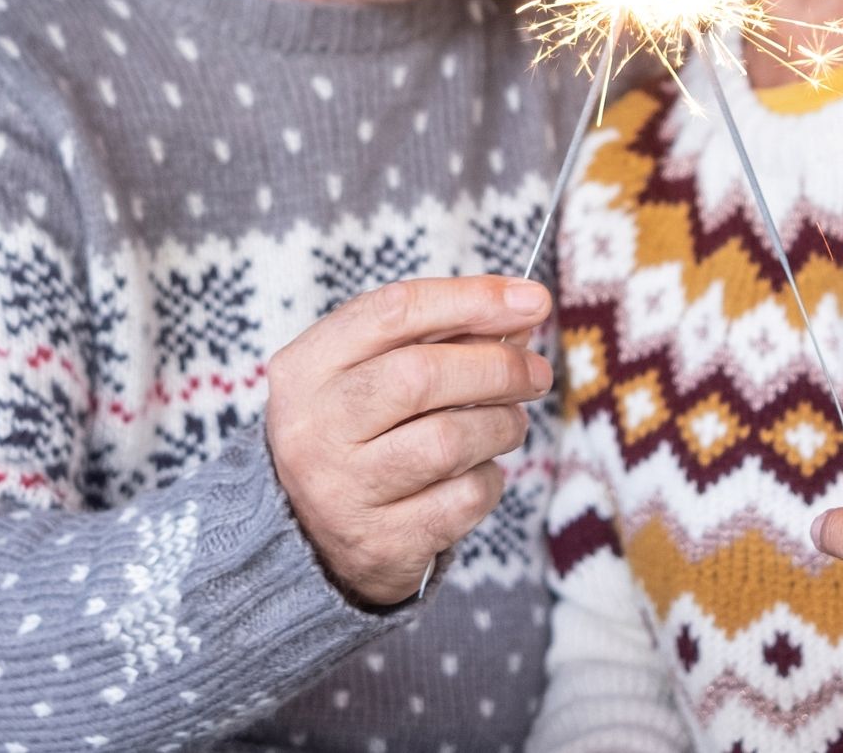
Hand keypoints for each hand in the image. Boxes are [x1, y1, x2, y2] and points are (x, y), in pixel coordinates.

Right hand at [265, 275, 551, 605]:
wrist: (311, 534)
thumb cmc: (358, 429)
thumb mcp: (371, 370)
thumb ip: (437, 335)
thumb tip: (522, 311)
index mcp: (306, 367)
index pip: (393, 311)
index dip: (471, 299)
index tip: (531, 299)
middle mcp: (314, 428)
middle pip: (421, 377)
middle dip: (497, 368)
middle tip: (536, 372)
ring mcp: (343, 491)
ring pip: (448, 442)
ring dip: (501, 425)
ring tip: (510, 422)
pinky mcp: (381, 543)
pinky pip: (462, 500)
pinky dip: (489, 479)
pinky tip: (479, 471)